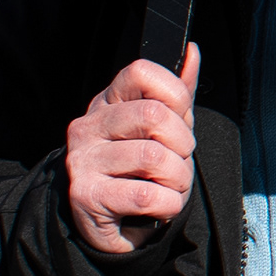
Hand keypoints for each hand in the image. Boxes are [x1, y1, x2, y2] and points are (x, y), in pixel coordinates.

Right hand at [65, 49, 200, 255]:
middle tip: (179, 162)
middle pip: (153, 115)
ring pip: (155, 158)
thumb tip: (192, 51)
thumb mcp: (160, 129)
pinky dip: (168, 205)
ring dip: (179, 180)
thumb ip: (176, 94)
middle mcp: (89, 126)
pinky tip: (158, 207)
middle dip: (183, 145)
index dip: (174, 95)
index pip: (141, 72)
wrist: (105, 224)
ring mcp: (83, 160)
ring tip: (170, 188)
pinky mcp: (86, 196)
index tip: (180, 120)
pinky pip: (147, 195)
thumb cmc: (138, 171)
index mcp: (107, 102)